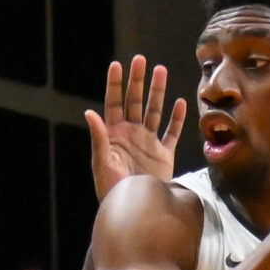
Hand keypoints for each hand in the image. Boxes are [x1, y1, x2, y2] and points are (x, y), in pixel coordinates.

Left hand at [85, 56, 186, 197]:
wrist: (134, 210)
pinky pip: (172, 133)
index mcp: (114, 134)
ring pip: (154, 111)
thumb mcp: (101, 163)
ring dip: (158, 92)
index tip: (117, 65)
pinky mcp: (163, 155)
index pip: (114, 103)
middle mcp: (131, 134)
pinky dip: (177, 119)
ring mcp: (148, 142)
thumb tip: (90, 112)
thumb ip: (98, 138)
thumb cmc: (111, 189)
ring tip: (161, 71)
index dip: (115, 84)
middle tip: (141, 60)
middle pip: (135, 101)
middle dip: (137, 81)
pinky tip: (179, 103)